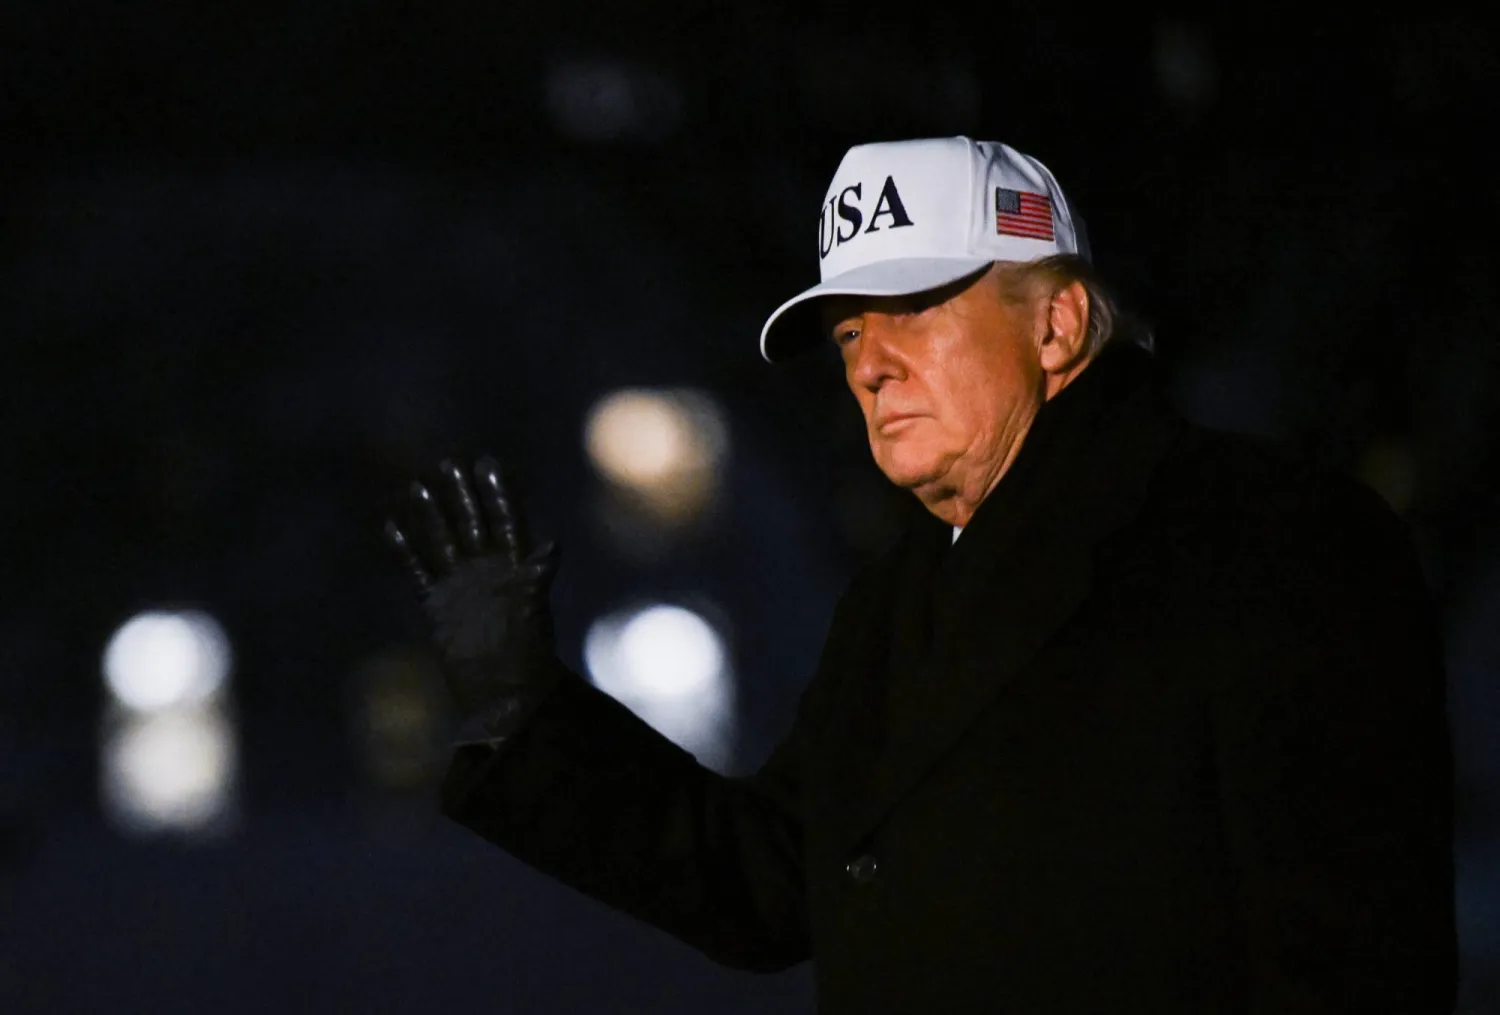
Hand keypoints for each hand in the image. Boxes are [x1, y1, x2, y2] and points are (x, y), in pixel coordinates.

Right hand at [385, 456, 562, 740]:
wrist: (504, 695)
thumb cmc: (528, 657)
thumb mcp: (533, 612)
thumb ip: (538, 577)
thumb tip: (553, 545)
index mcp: (514, 568)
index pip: (506, 521)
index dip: (497, 493)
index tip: (486, 463)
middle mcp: (487, 571)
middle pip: (472, 523)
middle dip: (461, 494)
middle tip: (448, 462)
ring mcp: (460, 586)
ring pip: (442, 541)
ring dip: (431, 514)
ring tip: (417, 484)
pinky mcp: (437, 606)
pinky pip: (417, 571)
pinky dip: (404, 550)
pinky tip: (390, 526)